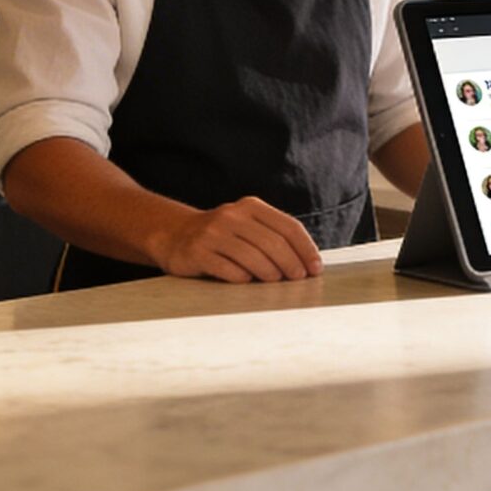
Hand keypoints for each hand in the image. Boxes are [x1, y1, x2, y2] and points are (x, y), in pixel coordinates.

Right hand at [146, 198, 323, 282]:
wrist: (174, 235)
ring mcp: (213, 233)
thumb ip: (273, 236)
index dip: (306, 249)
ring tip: (276, 282)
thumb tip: (308, 263)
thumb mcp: (247, 226)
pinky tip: (248, 283)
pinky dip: (242, 278)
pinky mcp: (198, 252)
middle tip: (299, 279)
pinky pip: (228, 269)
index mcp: (251, 207)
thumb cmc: (221, 236)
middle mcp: (232, 216)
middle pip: (273, 242)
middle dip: (291, 264)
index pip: (288, 226)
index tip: (316, 269)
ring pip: (252, 256)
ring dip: (270, 273)